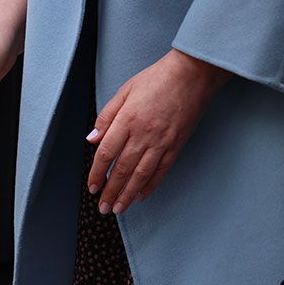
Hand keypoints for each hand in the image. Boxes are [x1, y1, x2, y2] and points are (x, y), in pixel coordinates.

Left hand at [87, 49, 228, 214]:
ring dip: (128, 195)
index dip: (97, 173)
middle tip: (102, 208)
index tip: (92, 187)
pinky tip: (141, 196)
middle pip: (122, 169)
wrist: (191, 75)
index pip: (106, 153)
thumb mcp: (124, 91)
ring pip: (141, 175)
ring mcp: (162, 142)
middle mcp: (143, 134)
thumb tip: (92, 140)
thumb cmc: (156, 79)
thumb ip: (106, 117)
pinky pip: (161, 171)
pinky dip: (150, 185)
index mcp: (127, 119)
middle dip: (110, 192)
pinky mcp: (176, 145)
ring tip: (119, 209)